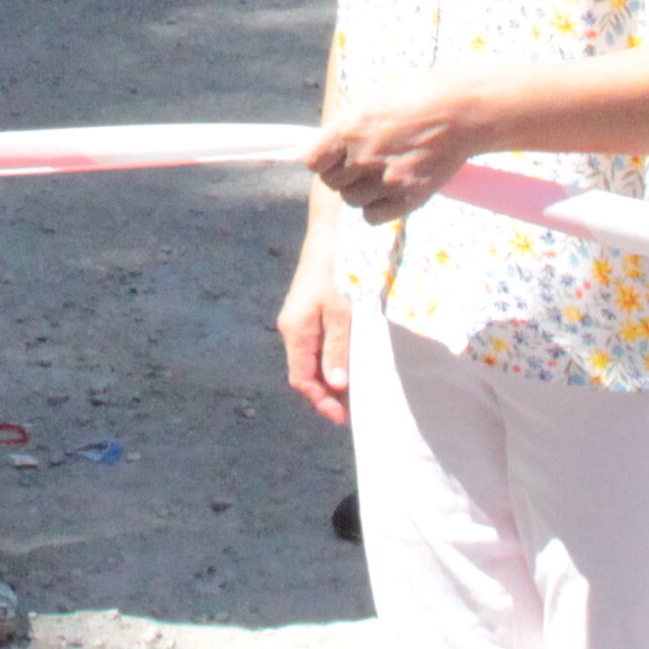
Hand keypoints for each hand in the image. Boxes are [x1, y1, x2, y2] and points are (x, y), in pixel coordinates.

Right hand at [277, 233, 356, 425]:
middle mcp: (293, 328)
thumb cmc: (337, 269)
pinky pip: (319, 344)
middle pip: (306, 371)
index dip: (320, 401)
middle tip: (354, 410)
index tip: (342, 417)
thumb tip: (335, 385)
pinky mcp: (312, 310)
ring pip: (313, 359)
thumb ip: (337, 348)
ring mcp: (301, 319)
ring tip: (355, 393)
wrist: (332, 231)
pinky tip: (350, 363)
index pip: (302, 378)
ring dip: (331, 377)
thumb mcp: (341, 311)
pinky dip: (333, 359)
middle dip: (327, 394)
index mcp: (295, 330)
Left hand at [306, 85, 480, 226]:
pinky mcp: (409, 197)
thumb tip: (323, 143)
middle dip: (341, 172)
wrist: (462, 111)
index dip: (319, 158)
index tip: (328, 155)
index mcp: (350, 129)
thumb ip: (345, 124)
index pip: (312, 161)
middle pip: (331, 182)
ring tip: (379, 172)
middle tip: (361, 160)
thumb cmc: (417, 96)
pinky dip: (375, 207)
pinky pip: (372, 216)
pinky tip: (387, 190)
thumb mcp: (372, 98)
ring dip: (359, 189)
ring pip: (351, 200)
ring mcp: (387, 180)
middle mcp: (364, 157)